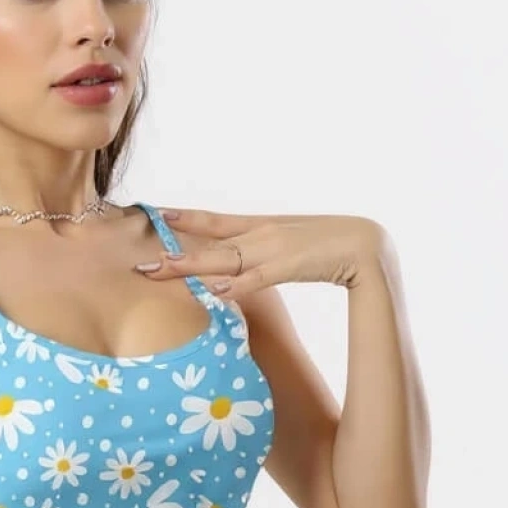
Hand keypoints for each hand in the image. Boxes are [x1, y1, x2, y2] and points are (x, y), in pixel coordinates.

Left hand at [139, 208, 386, 294]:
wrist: (366, 245)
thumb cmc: (328, 247)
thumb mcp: (288, 247)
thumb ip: (262, 255)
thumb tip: (238, 269)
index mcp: (261, 226)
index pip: (214, 221)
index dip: (184, 219)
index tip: (155, 216)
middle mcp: (261, 234)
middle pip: (209, 243)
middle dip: (174, 254)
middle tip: (142, 264)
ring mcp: (274, 249)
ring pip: (224, 259)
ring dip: (192, 267)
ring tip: (163, 271)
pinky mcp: (290, 265)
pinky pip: (257, 277)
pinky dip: (236, 284)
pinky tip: (214, 291)